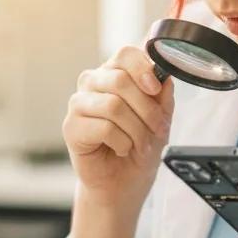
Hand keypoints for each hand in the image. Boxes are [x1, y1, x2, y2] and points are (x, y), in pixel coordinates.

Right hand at [62, 46, 173, 207]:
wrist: (124, 183)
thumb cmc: (140, 147)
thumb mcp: (161, 118)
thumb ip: (163, 95)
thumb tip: (165, 75)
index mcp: (116, 73)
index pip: (125, 54)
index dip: (143, 68)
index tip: (156, 88)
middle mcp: (94, 83)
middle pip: (120, 79)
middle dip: (146, 108)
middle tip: (157, 128)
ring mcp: (79, 103)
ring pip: (113, 105)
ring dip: (136, 129)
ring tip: (139, 143)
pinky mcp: (71, 127)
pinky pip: (103, 127)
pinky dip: (121, 142)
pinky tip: (121, 149)